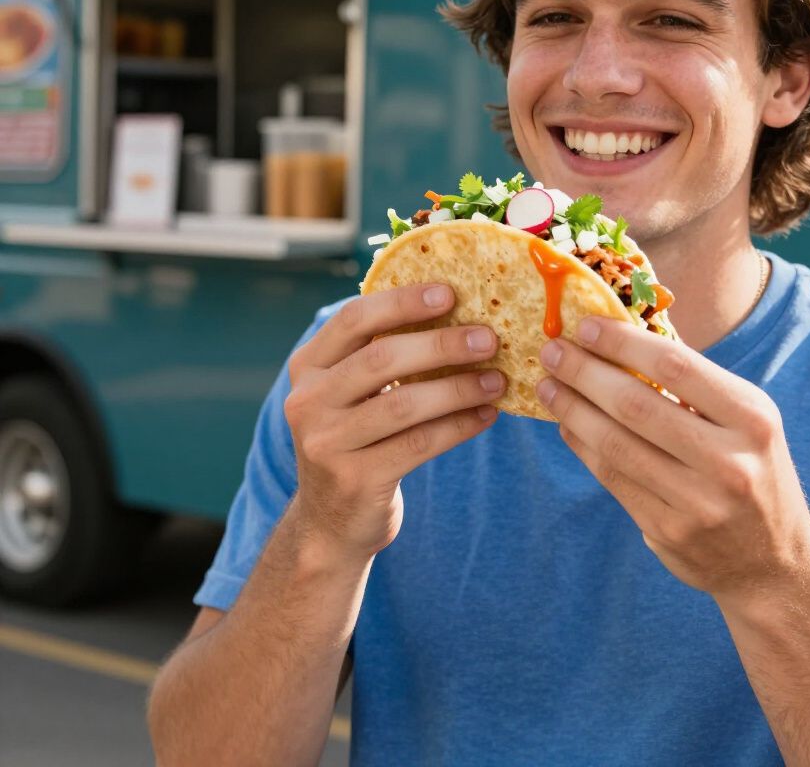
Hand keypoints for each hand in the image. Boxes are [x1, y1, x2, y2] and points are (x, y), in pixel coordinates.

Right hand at [284, 284, 505, 556]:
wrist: (330, 522)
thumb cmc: (356, 439)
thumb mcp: (350, 393)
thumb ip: (379, 354)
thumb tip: (455, 309)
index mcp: (308, 366)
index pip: (355, 319)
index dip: (403, 302)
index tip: (450, 292)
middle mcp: (307, 401)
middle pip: (382, 359)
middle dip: (441, 345)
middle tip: (488, 340)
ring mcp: (327, 443)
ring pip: (404, 404)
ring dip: (458, 388)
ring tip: (498, 380)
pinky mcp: (355, 480)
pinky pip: (418, 444)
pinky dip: (458, 426)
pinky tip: (487, 414)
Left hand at [536, 317, 809, 599]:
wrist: (773, 562)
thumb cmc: (750, 469)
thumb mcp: (744, 422)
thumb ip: (694, 385)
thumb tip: (622, 335)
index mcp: (752, 418)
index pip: (676, 366)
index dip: (622, 342)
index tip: (584, 325)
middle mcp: (730, 461)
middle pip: (636, 405)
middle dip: (584, 372)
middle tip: (551, 351)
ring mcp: (699, 502)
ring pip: (616, 444)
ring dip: (572, 409)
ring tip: (547, 386)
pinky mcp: (669, 532)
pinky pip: (613, 478)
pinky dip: (582, 445)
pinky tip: (566, 424)